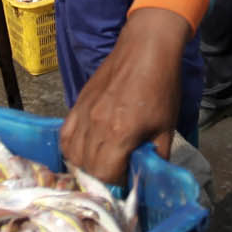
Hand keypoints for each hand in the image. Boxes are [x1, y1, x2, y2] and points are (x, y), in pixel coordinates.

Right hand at [58, 7, 192, 183]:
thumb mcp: (166, 127)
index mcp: (120, 133)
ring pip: (72, 153)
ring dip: (86, 164)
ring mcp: (83, 114)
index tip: (127, 179)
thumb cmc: (161, 87)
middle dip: (102, 176)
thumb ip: (157, 156)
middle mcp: (95, 126)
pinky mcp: (77, 104)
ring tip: (102, 163)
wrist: (146, 49)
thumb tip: (150, 178)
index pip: (105, 174)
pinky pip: (65, 135)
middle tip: (117, 173)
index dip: (116, 182)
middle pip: (87, 167)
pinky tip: (85, 150)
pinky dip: (72, 148)